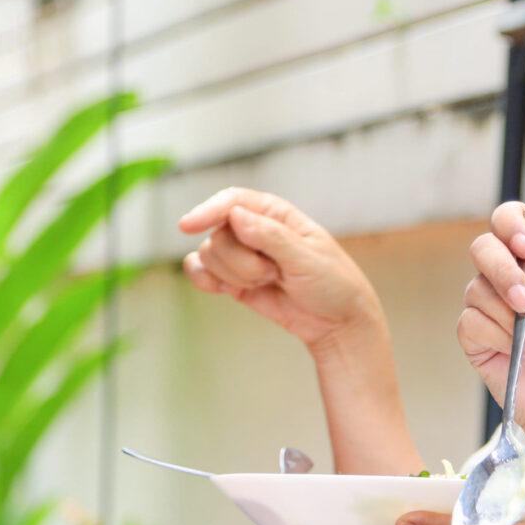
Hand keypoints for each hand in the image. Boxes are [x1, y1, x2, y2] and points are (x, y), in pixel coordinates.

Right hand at [180, 188, 379, 351]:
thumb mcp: (308, 260)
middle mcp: (254, 228)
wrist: (336, 323)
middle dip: (241, 262)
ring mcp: (241, 254)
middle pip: (218, 234)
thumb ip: (272, 238)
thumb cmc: (333, 285)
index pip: (233, 201)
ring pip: (209, 255)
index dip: (208, 210)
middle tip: (274, 274)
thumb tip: (236, 216)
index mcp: (276, 213)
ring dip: (235, 276)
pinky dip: (206, 281)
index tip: (187, 225)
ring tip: (268, 283)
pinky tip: (225, 289)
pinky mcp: (233, 278)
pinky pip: (201, 271)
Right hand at [459, 195, 524, 445]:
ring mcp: (496, 314)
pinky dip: (497, 335)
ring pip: (475, 286)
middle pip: (484, 248)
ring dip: (511, 313)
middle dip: (503, 269)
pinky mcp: (480, 345)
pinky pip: (469, 322)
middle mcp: (516, 284)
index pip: (513, 224)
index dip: (512, 225)